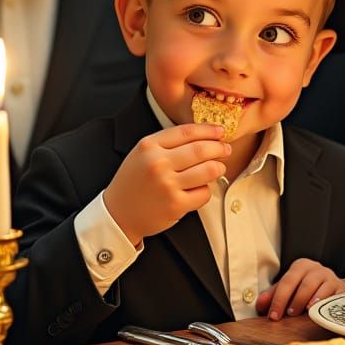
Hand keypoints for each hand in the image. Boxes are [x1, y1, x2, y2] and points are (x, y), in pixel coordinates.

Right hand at [103, 124, 230, 244]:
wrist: (118, 213)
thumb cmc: (133, 182)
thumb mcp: (141, 154)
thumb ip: (166, 143)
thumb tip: (202, 135)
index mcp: (148, 146)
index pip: (187, 132)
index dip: (208, 130)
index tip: (220, 131)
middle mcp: (157, 163)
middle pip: (200, 149)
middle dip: (219, 148)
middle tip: (226, 149)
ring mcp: (167, 184)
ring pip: (207, 170)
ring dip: (218, 168)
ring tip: (219, 168)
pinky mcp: (175, 204)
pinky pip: (204, 193)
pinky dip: (206, 190)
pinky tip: (201, 188)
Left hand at [256, 259, 344, 320]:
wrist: (331, 287)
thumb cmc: (305, 288)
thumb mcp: (289, 289)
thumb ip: (274, 295)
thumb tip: (260, 305)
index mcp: (300, 266)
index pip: (287, 281)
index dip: (279, 299)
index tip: (273, 315)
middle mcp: (316, 269)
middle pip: (304, 283)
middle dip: (295, 300)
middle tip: (288, 315)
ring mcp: (330, 277)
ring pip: (320, 287)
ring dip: (310, 300)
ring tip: (303, 312)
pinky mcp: (341, 288)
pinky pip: (334, 295)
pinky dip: (326, 302)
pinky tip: (319, 309)